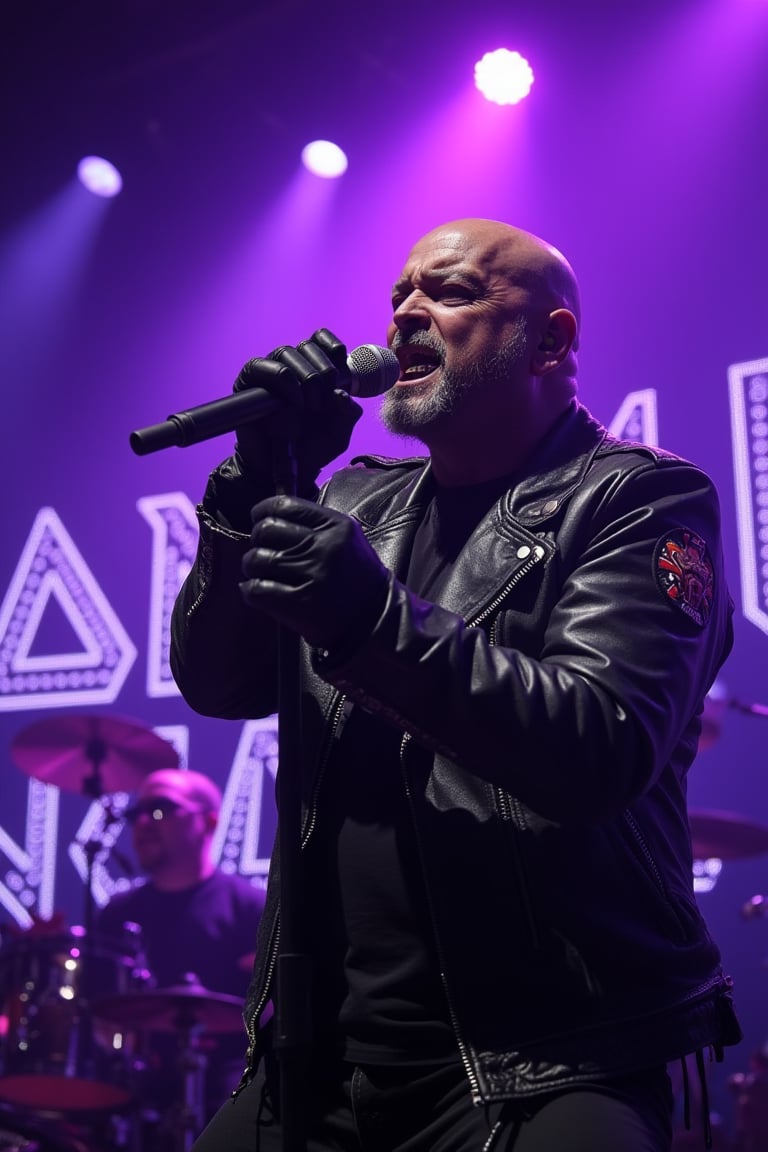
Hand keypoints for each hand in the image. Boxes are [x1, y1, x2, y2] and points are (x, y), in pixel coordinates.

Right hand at [233, 330, 362, 494]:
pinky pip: (263, 366)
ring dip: (305, 377)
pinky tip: (294, 401)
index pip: (322, 339)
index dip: (334, 349)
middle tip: (324, 401)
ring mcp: (270, 372)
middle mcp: (293, 367)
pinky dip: (284, 380)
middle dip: (323, 371)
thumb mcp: (338, 434)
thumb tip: (341, 393)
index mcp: (317, 371)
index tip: (342, 374)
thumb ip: (347, 414)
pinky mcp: (249, 381)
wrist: (282, 471)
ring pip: (288, 352)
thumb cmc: (310, 450)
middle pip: (309, 345)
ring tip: (309, 407)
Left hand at [239, 495, 389, 649]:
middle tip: (263, 552)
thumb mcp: (345, 538)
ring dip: (252, 567)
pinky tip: (258, 592)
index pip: (284, 505)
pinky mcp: (302, 604)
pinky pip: (257, 589)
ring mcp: (313, 576)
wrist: (374, 618)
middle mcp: (325, 547)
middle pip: (265, 530)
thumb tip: (268, 513)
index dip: (262, 511)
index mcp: (336, 526)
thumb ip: (313, 523)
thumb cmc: (354, 576)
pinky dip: (250, 590)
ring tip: (262, 574)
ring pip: (257, 560)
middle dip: (257, 541)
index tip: (260, 520)